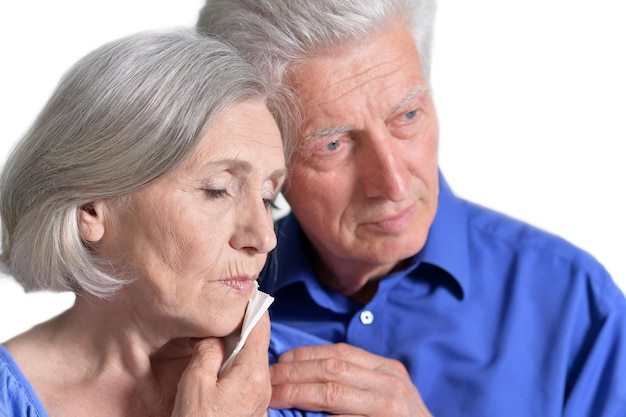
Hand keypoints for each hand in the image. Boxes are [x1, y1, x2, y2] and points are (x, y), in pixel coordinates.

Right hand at [171, 313, 271, 416]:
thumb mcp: (195, 381)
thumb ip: (208, 350)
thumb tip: (215, 336)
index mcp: (252, 374)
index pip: (260, 327)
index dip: (249, 309)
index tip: (236, 300)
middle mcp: (263, 386)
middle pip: (256, 344)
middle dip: (237, 333)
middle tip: (213, 329)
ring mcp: (261, 399)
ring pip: (252, 362)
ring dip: (234, 352)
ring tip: (211, 351)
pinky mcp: (254, 408)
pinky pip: (248, 380)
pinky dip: (235, 370)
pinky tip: (216, 374)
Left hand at [269, 343, 431, 416]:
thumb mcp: (386, 392)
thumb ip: (358, 380)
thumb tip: (310, 374)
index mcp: (387, 370)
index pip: (340, 353)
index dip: (306, 354)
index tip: (281, 360)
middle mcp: (390, 383)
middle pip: (332, 369)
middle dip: (294, 373)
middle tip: (267, 378)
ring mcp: (388, 407)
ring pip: (332, 392)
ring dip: (296, 393)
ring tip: (273, 396)